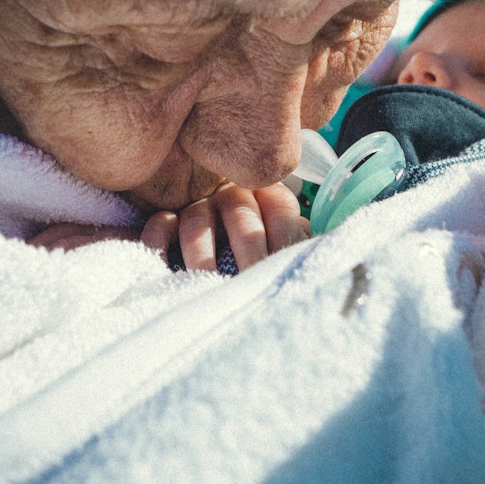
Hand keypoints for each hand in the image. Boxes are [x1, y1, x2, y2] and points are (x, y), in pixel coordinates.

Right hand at [141, 181, 309, 273]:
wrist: (210, 246)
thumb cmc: (265, 252)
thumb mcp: (288, 242)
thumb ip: (301, 243)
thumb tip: (323, 257)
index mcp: (268, 194)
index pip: (279, 207)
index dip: (285, 239)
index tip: (288, 271)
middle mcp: (232, 194)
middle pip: (241, 217)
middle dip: (250, 256)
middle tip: (255, 289)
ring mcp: (198, 205)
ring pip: (197, 223)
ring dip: (204, 259)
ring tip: (211, 289)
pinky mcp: (166, 218)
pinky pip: (160, 226)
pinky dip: (160, 244)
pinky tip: (168, 271)